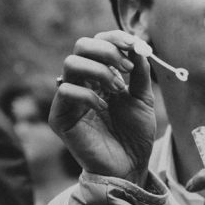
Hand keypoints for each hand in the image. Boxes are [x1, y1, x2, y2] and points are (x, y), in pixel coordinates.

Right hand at [49, 31, 155, 184]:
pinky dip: (89, 95)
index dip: (115, 37)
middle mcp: (83, 82)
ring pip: (71, 63)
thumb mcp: (143, 99)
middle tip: (126, 69)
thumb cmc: (135, 134)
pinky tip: (103, 108)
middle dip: (107, 50)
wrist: (130, 166)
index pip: (99, 42)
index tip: (135, 45)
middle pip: (81, 45)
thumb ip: (140, 73)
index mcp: (101, 74)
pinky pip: (67, 91)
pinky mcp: (61, 117)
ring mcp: (70, 99)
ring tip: (118, 89)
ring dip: (99, 70)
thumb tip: (138, 47)